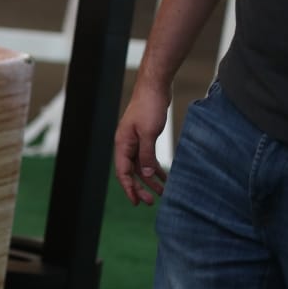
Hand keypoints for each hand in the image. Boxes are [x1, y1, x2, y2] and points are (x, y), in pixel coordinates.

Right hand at [114, 80, 169, 204]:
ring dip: (150, 179)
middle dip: (140, 187)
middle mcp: (126, 144)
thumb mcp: (149, 133)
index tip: (137, 202)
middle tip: (151, 201)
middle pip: (131, 171)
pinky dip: (155, 167)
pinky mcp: (145, 136)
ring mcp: (135, 140)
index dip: (129, 188)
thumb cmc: (149, 107)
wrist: (155, 87)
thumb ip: (147, 155)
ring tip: (162, 192)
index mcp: (122, 144)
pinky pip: (148, 157)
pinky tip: (165, 175)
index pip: (123, 172)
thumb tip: (147, 175)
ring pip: (141, 166)